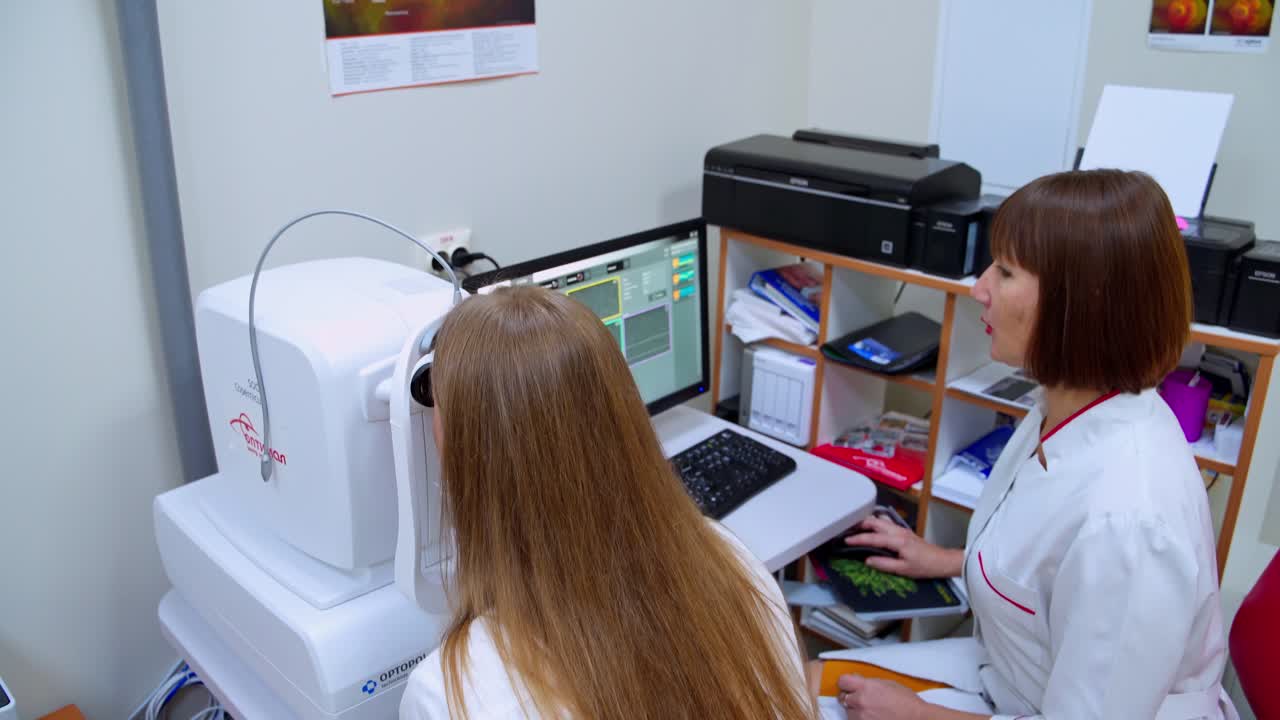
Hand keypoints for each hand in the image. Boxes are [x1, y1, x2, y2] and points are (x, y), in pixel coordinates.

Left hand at [837, 673, 926, 719]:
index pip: (842, 681)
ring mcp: (861, 717)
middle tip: (860, 698)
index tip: (847, 684)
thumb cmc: (907, 702)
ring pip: (848, 712)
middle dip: (850, 696)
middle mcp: (861, 702)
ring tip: (870, 710)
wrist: (916, 719)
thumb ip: (869, 682)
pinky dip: (860, 719)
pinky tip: (872, 717)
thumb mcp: (888, 684)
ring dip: (855, 710)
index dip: (845, 682)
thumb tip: (856, 680)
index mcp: (866, 687)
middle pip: (843, 697)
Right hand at [843, 516, 961, 577]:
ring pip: (880, 520)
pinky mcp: (904, 532)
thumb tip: (868, 560)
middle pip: (875, 521)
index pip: (873, 538)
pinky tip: (872, 530)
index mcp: (897, 541)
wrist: (941, 561)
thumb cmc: (925, 566)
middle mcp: (898, 532)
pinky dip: (875, 524)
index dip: (858, 539)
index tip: (847, 540)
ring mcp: (901, 530)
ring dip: (867, 522)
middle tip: (847, 529)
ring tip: (856, 528)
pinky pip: (886, 523)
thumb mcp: (903, 570)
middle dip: (859, 524)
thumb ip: (884, 564)